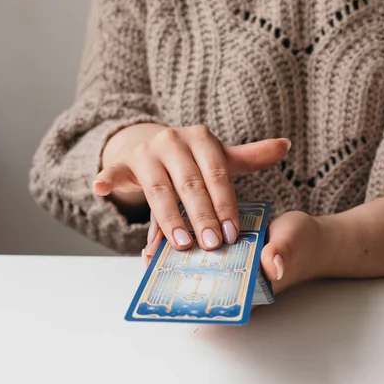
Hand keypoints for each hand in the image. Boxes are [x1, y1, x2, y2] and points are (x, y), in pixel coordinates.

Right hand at [94, 123, 290, 250]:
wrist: (157, 145)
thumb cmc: (193, 158)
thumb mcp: (220, 156)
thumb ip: (249, 157)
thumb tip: (285, 146)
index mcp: (201, 139)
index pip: (216, 174)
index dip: (224, 204)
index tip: (232, 233)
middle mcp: (173, 140)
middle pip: (190, 184)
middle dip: (202, 216)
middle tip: (211, 245)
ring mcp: (147, 151)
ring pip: (158, 188)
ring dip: (169, 217)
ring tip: (180, 243)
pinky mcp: (125, 162)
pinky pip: (114, 171)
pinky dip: (107, 179)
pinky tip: (99, 188)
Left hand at [143, 210, 323, 296]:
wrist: (307, 237)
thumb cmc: (302, 243)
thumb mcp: (294, 242)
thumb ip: (283, 253)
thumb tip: (272, 265)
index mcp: (248, 286)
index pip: (215, 297)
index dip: (190, 295)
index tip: (166, 288)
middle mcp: (235, 279)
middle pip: (200, 282)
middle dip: (174, 273)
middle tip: (150, 259)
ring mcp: (229, 264)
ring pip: (198, 266)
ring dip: (176, 257)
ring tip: (152, 247)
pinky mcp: (225, 247)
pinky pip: (203, 248)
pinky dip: (189, 239)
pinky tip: (170, 229)